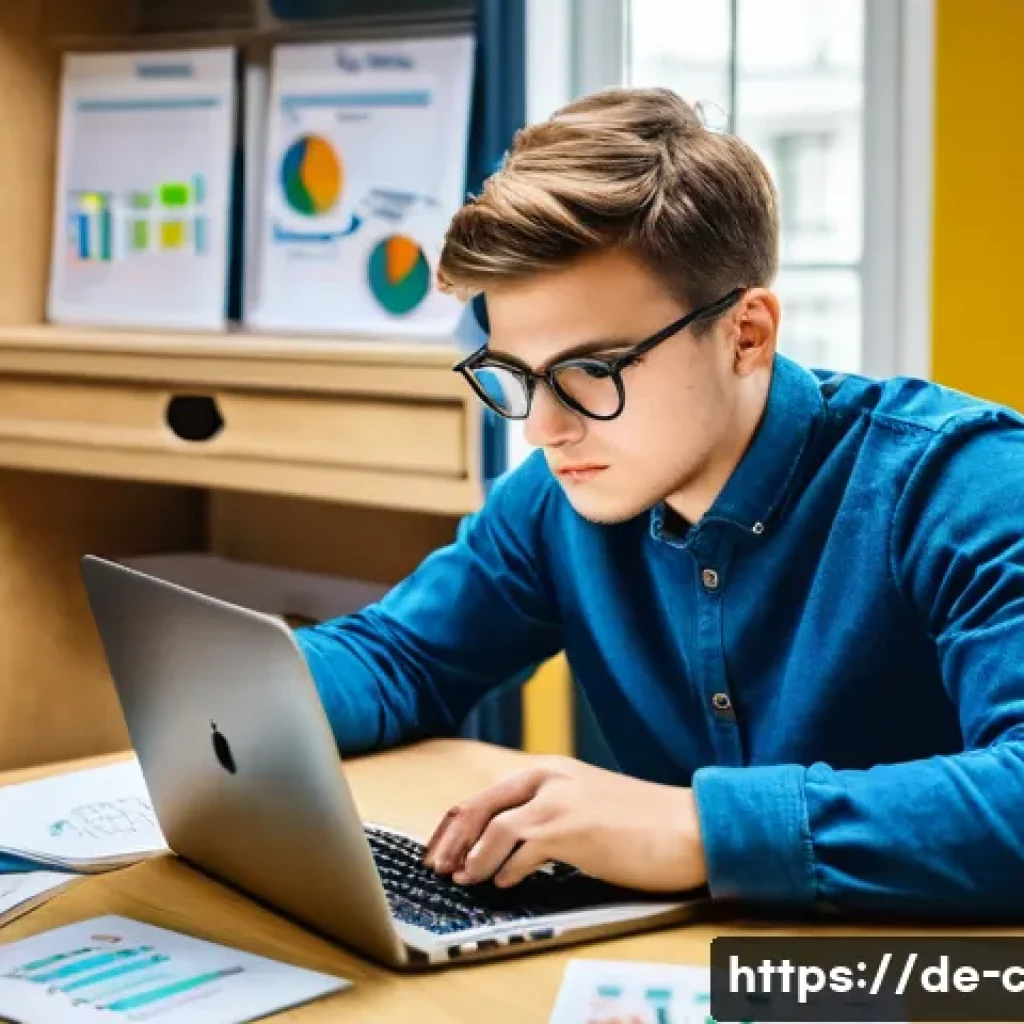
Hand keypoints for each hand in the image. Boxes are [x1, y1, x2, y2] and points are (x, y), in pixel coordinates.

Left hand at [421, 755, 706, 891]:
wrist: (689, 824)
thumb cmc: (643, 822)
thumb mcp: (587, 803)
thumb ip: (549, 811)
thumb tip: (507, 845)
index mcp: (551, 769)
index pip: (487, 793)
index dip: (457, 824)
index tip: (441, 848)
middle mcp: (550, 777)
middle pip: (480, 805)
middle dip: (452, 839)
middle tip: (438, 867)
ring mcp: (560, 801)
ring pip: (495, 827)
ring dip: (473, 858)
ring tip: (464, 879)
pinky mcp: (573, 829)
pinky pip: (521, 849)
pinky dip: (504, 868)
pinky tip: (502, 882)